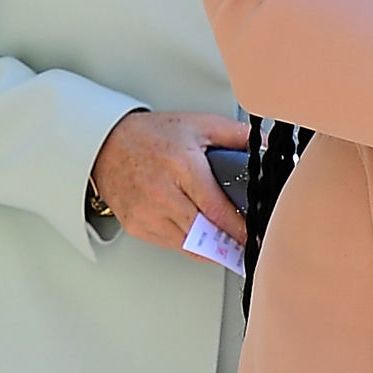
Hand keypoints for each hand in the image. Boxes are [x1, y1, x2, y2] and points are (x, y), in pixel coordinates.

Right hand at [88, 110, 252, 250]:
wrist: (107, 145)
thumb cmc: (152, 135)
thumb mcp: (200, 124)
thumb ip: (236, 135)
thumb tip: (265, 146)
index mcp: (182, 167)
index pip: (215, 208)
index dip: (238, 228)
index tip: (254, 237)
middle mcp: (162, 194)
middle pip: (202, 231)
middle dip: (228, 243)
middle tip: (248, 247)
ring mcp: (146, 214)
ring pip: (187, 244)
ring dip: (210, 248)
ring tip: (231, 247)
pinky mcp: (136, 226)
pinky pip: (170, 244)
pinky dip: (189, 244)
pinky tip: (204, 239)